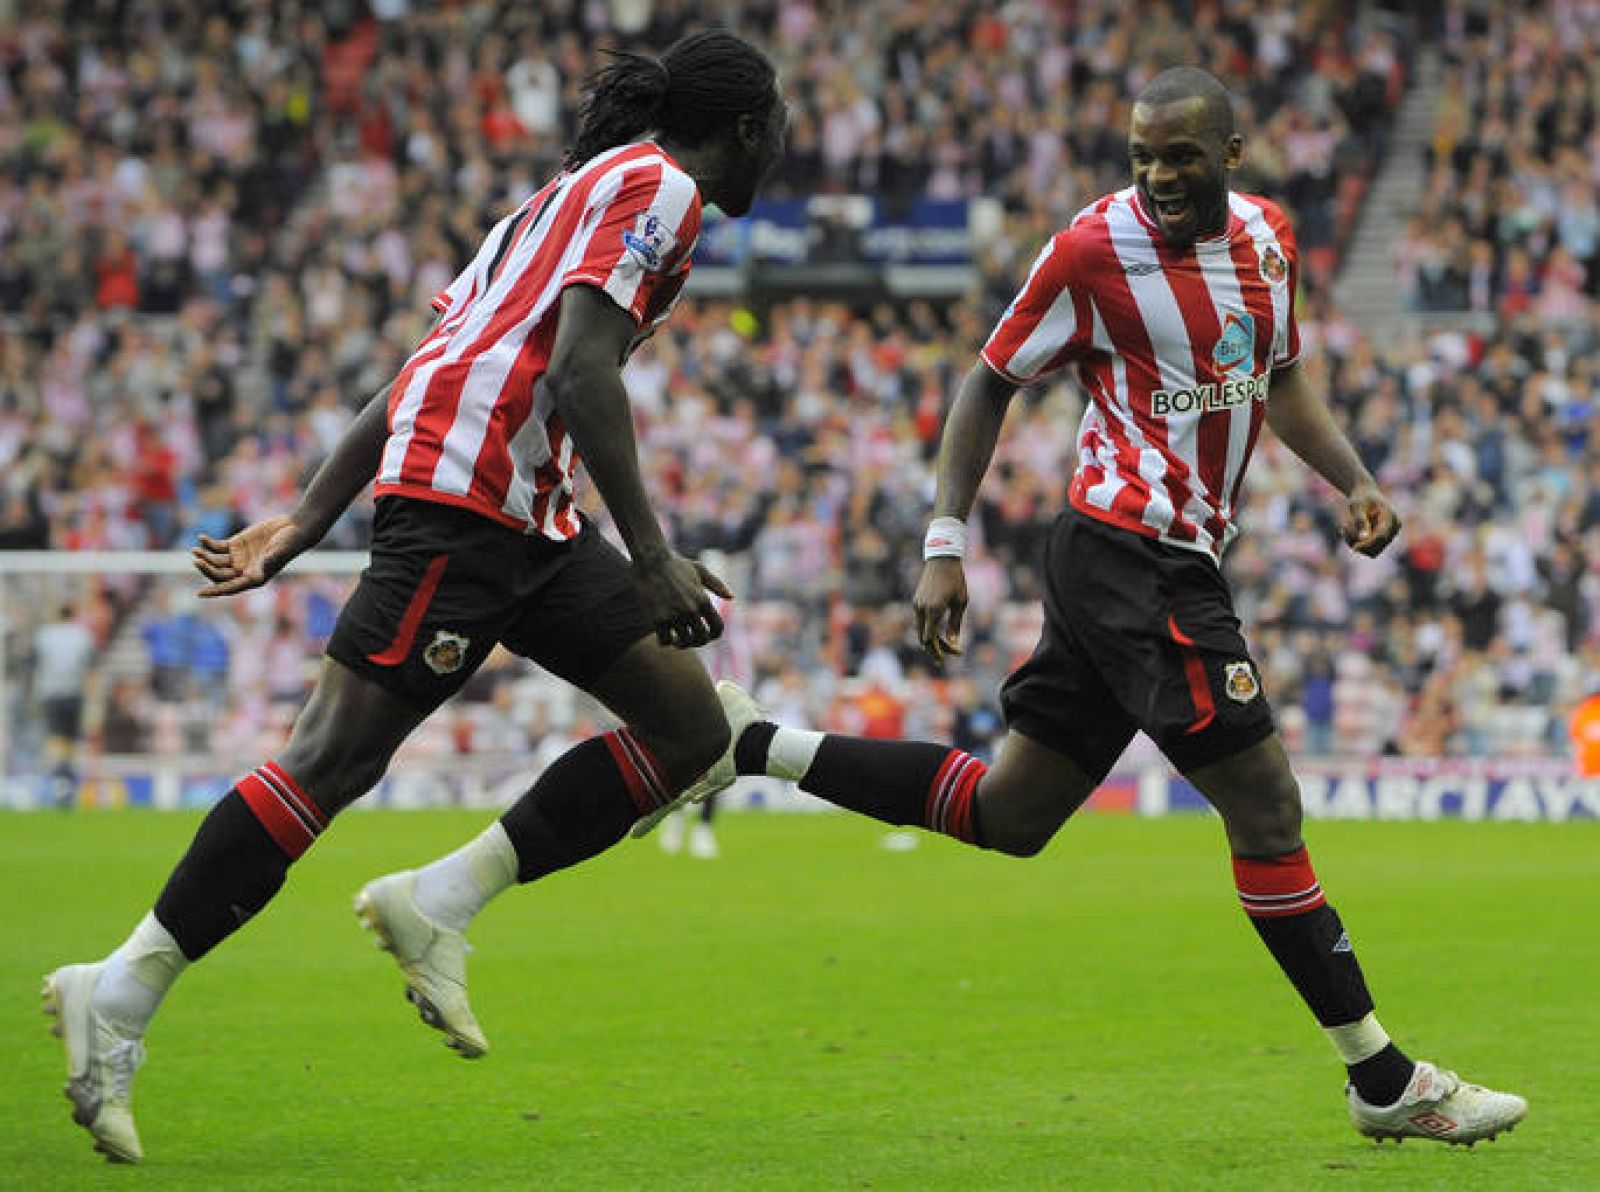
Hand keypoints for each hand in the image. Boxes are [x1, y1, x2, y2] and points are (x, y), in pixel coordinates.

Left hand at [192, 515, 307, 596]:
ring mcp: (239, 558)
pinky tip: (202, 538)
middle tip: (196, 561)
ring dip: (204, 558)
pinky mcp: (236, 545)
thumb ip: (269, 561)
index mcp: (254, 578)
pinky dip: (208, 544)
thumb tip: (258, 571)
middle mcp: (244, 571)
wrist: (294, 528)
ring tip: (195, 551)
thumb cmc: (290, 543)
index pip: (230, 588)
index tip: (200, 593)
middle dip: (207, 570)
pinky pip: (217, 547)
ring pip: (215, 562)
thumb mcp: (280, 552)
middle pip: (219, 575)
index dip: (215, 591)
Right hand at [634, 552, 731, 648]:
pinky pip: (665, 640)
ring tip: (676, 640)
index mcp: (703, 600)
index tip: (707, 636)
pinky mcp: (658, 619)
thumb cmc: (674, 563)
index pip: (717, 627)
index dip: (714, 635)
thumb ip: (716, 584)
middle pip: (701, 638)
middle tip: (689, 640)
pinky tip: (663, 636)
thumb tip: (731, 597)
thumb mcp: (699, 570)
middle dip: (697, 642)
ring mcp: (675, 615)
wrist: (650, 559)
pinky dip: (665, 641)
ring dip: (681, 643)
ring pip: (683, 641)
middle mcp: (691, 610)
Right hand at [912, 557, 967, 663]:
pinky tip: (935, 634)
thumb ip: (955, 624)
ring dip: (929, 641)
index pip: (931, 639)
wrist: (942, 559)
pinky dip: (926, 630)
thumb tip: (953, 644)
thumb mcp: (960, 603)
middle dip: (934, 650)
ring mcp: (917, 605)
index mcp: (934, 610)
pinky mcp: (916, 601)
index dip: (940, 651)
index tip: (954, 654)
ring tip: (941, 648)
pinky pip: (919, 621)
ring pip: (919, 631)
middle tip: (944, 659)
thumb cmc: (956, 580)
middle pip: (923, 638)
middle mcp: (922, 609)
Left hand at [1341, 483, 1401, 557]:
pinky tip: (1346, 530)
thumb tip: (1364, 538)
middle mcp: (1394, 528)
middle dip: (1359, 543)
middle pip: (1377, 547)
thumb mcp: (1357, 506)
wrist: (1365, 494)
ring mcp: (1390, 535)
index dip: (1367, 544)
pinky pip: (1368, 550)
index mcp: (1391, 517)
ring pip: (1371, 551)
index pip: (1381, 536)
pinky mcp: (1382, 540)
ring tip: (1344, 526)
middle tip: (1342, 529)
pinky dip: (1355, 543)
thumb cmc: (1360, 497)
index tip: (1353, 547)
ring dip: (1355, 543)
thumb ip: (1360, 520)